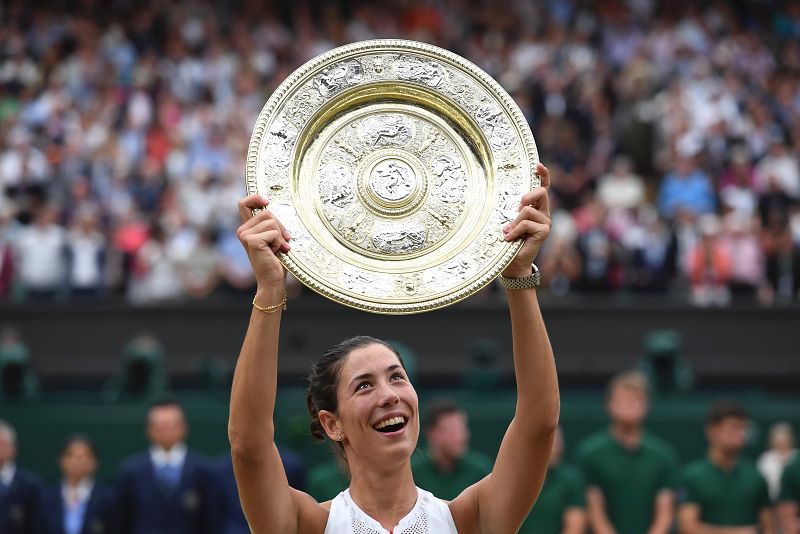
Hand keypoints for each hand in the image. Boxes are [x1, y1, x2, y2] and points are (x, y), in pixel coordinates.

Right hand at [236, 194, 290, 289]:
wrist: (272, 280)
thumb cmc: (275, 261)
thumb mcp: (273, 238)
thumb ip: (271, 225)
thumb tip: (275, 209)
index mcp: (246, 228)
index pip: (244, 204)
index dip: (255, 198)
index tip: (266, 202)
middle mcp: (242, 230)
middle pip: (267, 212)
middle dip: (280, 226)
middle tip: (282, 242)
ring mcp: (245, 235)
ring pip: (272, 222)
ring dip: (280, 236)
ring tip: (278, 249)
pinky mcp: (252, 241)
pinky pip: (274, 232)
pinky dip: (279, 242)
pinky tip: (275, 252)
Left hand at [501, 163, 551, 277]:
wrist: (513, 264)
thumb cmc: (509, 242)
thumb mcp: (509, 222)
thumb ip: (513, 212)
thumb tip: (512, 204)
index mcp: (536, 209)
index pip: (544, 188)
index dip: (543, 175)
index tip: (538, 165)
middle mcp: (544, 214)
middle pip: (541, 192)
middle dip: (526, 197)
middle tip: (515, 210)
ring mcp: (546, 222)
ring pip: (527, 210)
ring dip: (514, 221)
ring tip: (509, 233)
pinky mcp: (544, 231)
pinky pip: (526, 222)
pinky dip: (515, 230)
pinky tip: (510, 239)